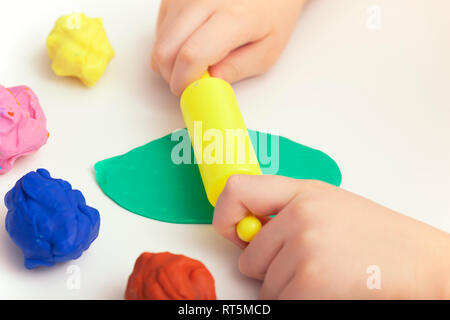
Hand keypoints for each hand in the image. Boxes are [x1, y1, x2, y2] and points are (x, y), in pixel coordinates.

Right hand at [151, 0, 306, 94]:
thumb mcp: (267, 50)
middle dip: (171, 74)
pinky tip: (190, 39)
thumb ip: (238, 69)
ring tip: (196, 57)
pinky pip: (160, 24)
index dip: (184, 81)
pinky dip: (170, 40)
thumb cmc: (274, 11)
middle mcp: (203, 0)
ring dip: (170, 57)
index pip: (192, 56)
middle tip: (189, 81)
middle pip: (166, 49)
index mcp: (232, 18)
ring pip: (160, 38)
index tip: (189, 91)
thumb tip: (209, 83)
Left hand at [213, 175, 449, 298]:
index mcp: (301, 192)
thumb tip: (243, 232)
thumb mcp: (327, 204)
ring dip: (288, 288)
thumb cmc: (375, 235)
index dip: (224, 215)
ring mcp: (303, 249)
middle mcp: (298, 217)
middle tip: (306, 263)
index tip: (231, 231)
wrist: (419, 262)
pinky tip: (327, 288)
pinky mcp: (309, 283)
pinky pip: (281, 302)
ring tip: (325, 274)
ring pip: (265, 287)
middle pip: (248, 259)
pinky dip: (298, 302)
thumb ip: (283, 210)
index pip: (237, 190)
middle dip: (269, 269)